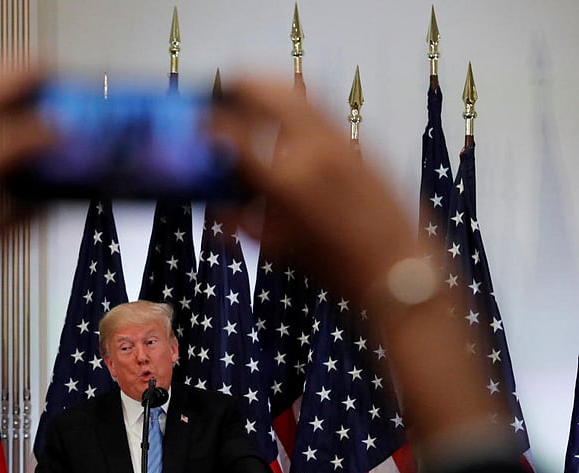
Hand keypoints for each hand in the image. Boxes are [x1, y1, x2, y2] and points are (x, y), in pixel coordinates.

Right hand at [214, 77, 424, 306]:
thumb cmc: (334, 267)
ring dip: (264, 89)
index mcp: (285, 181)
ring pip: (292, 89)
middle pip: (263, 88)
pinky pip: (315, 106)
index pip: (231, 134)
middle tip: (220, 97)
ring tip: (248, 99)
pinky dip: (291, 105)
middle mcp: (311, 149)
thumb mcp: (276, 248)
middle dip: (235, 87)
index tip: (194, 128)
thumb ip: (240, 220)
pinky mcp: (355, 140)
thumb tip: (216, 202)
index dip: (205, 126)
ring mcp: (337, 139)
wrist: (396, 268)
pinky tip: (283, 122)